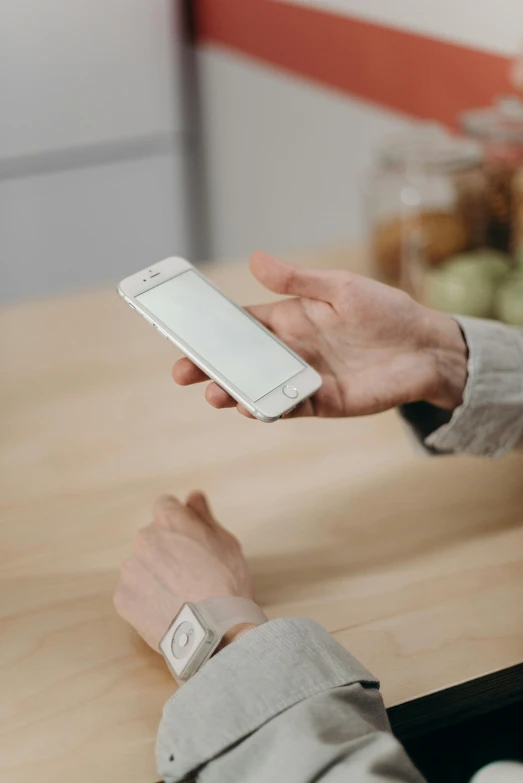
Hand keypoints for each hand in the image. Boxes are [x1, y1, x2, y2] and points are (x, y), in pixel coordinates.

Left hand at [114, 493, 257, 649]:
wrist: (215, 633)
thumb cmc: (228, 584)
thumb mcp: (226, 543)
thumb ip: (204, 516)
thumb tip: (192, 496)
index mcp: (170, 521)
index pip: (165, 506)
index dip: (179, 522)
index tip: (189, 539)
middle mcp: (145, 539)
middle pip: (152, 536)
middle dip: (166, 549)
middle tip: (189, 573)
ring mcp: (131, 570)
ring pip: (141, 565)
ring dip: (154, 574)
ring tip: (179, 596)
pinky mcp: (123, 598)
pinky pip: (133, 592)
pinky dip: (146, 599)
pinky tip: (167, 610)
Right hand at [172, 252, 467, 417]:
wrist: (426, 347)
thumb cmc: (385, 311)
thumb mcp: (340, 287)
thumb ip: (298, 281)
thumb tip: (256, 259)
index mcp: (289, 319)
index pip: (241, 325)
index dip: (211, 329)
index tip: (181, 331)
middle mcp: (289, 351)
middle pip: (240, 360)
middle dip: (209, 366)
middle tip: (182, 372)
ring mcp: (303, 378)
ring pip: (258, 387)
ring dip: (233, 391)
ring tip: (216, 392)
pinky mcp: (322, 402)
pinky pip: (288, 407)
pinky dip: (268, 408)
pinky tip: (251, 406)